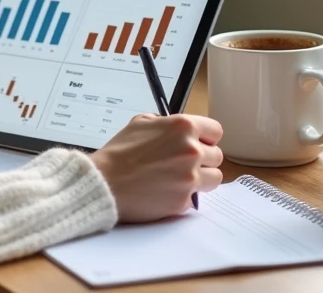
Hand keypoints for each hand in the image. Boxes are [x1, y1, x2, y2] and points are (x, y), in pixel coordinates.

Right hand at [90, 114, 223, 222]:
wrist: (105, 183)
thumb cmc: (119, 153)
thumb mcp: (140, 122)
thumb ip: (165, 123)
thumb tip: (176, 129)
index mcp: (183, 127)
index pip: (216, 131)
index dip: (206, 137)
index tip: (199, 142)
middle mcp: (192, 151)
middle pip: (217, 156)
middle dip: (203, 159)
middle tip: (183, 162)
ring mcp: (190, 178)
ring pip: (214, 178)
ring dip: (201, 178)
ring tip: (179, 178)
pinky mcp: (184, 200)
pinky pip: (195, 198)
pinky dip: (184, 195)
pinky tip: (166, 191)